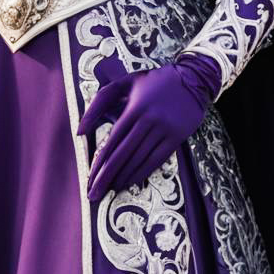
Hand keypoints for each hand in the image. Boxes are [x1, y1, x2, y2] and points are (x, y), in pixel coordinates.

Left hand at [76, 62, 211, 201]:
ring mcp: (164, 130)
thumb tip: (80, 131)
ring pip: (139, 159)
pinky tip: (130, 182)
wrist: (193, 78)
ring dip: (123, 177)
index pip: (112, 142)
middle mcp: (148, 120)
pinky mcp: (177, 137)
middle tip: (94, 195)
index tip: (89, 179)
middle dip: (106, 177)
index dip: (99, 163)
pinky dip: (143, 172)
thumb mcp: (125, 83)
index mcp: (134, 107)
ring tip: (110, 190)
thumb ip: (99, 103)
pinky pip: (157, 160)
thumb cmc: (153, 81)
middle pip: (123, 155)